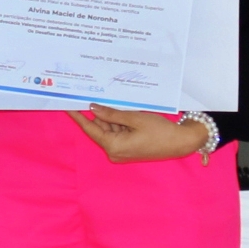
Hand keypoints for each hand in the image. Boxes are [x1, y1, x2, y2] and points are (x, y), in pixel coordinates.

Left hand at [69, 106, 209, 162]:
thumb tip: (92, 108)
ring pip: (109, 130)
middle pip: (100, 128)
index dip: (78, 116)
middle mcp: (114, 152)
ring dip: (112, 117)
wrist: (181, 142)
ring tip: (118, 103)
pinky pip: (118, 134)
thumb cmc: (160, 131)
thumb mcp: (134, 118)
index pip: (90, 128)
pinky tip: (124, 111)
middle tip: (95, 95)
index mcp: (113, 146)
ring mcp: (121, 152)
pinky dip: (119, 123)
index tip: (67, 106)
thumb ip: (111, 114)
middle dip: (100, 113)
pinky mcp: (128, 150)